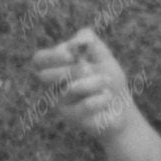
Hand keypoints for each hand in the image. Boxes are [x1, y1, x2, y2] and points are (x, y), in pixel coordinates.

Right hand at [34, 26, 135, 147]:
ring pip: (70, 88)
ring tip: (107, 81)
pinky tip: (107, 97)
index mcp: (57, 67)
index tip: (70, 54)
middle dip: (72, 69)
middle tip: (90, 69)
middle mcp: (54, 86)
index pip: (39, 59)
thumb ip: (91, 41)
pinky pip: (85, 105)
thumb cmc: (109, 79)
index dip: (51, 56)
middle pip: (45, 75)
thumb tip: (78, 41)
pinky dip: (100, 98)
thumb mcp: (103, 56)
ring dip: (93, 82)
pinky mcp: (72, 118)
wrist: (122, 106)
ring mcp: (60, 103)